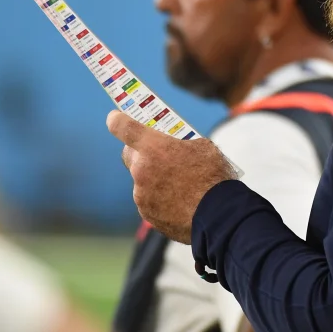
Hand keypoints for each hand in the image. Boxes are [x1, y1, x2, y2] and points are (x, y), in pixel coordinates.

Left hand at [107, 111, 237, 243]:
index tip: (115, 118)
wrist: (217, 214)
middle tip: (159, 154)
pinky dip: (159, 197)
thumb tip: (178, 145)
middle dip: (141, 152)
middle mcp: (141, 170)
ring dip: (153, 178)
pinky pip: (148, 199)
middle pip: (130, 155)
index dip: (117, 120)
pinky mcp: (147, 213)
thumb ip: (182, 144)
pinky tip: (179, 200)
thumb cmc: (213, 177)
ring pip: (140, 180)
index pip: (122, 127)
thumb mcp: (202, 148)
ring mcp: (141, 194)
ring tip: (179, 184)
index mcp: (153, 148)